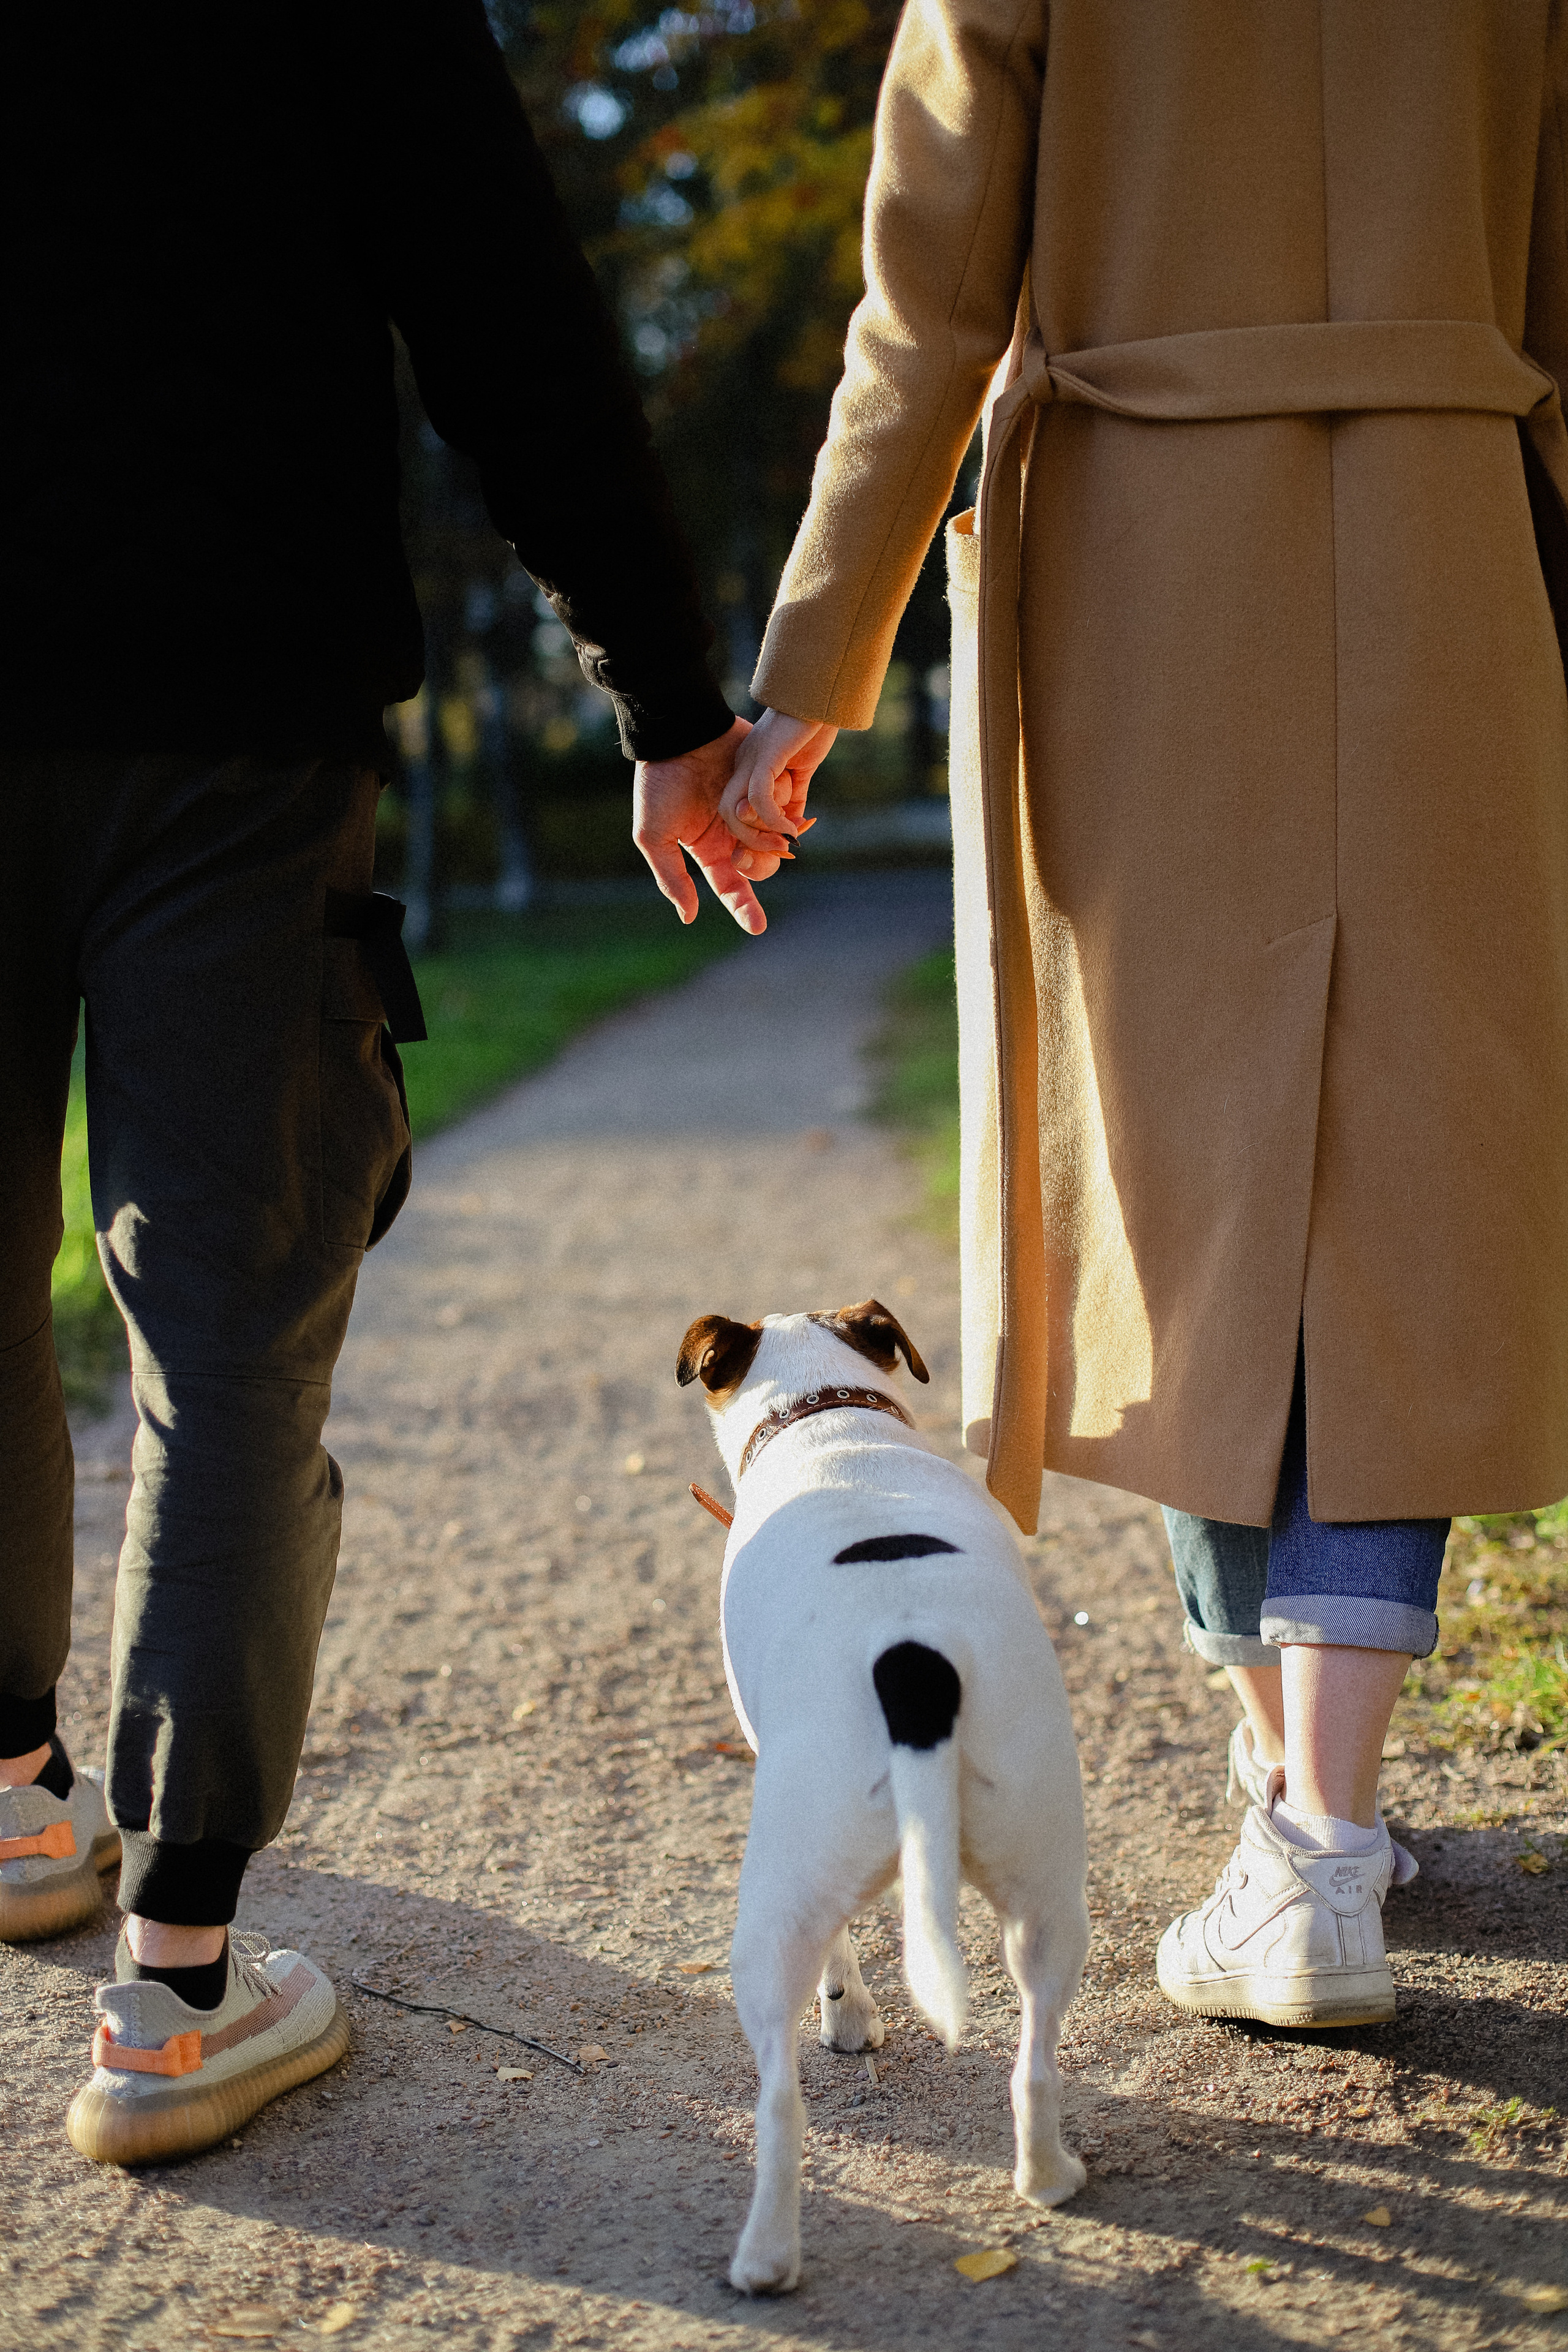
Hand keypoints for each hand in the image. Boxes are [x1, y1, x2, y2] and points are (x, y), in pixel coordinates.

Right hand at [633, 718, 791, 934]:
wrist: (680, 731)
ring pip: (778, 840)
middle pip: (761, 867)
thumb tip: (688, 917)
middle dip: (760, 863)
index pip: (731, 886)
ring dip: (771, 835)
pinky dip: (784, 810)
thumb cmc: (660, 782)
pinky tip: (779, 804)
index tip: (758, 927)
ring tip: (754, 816)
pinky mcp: (769, 785)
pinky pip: (787, 807)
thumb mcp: (653, 835)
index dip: (744, 908)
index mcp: (708, 849)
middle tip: (747, 849)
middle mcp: (734, 834)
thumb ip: (671, 876)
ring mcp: (753, 810)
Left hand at [720, 707, 838, 850]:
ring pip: (735, 813)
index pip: (736, 815)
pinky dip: (773, 819)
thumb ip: (793, 798)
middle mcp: (742, 767)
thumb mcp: (800, 771)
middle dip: (752, 844)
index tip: (784, 847)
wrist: (821, 695)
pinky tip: (791, 827)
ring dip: (760, 836)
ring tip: (787, 843)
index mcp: (747, 770)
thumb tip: (793, 826)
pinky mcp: (764, 757)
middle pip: (728, 817)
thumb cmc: (812, 728)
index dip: (756, 839)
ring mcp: (750, 761)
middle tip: (782, 852)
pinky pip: (758, 798)